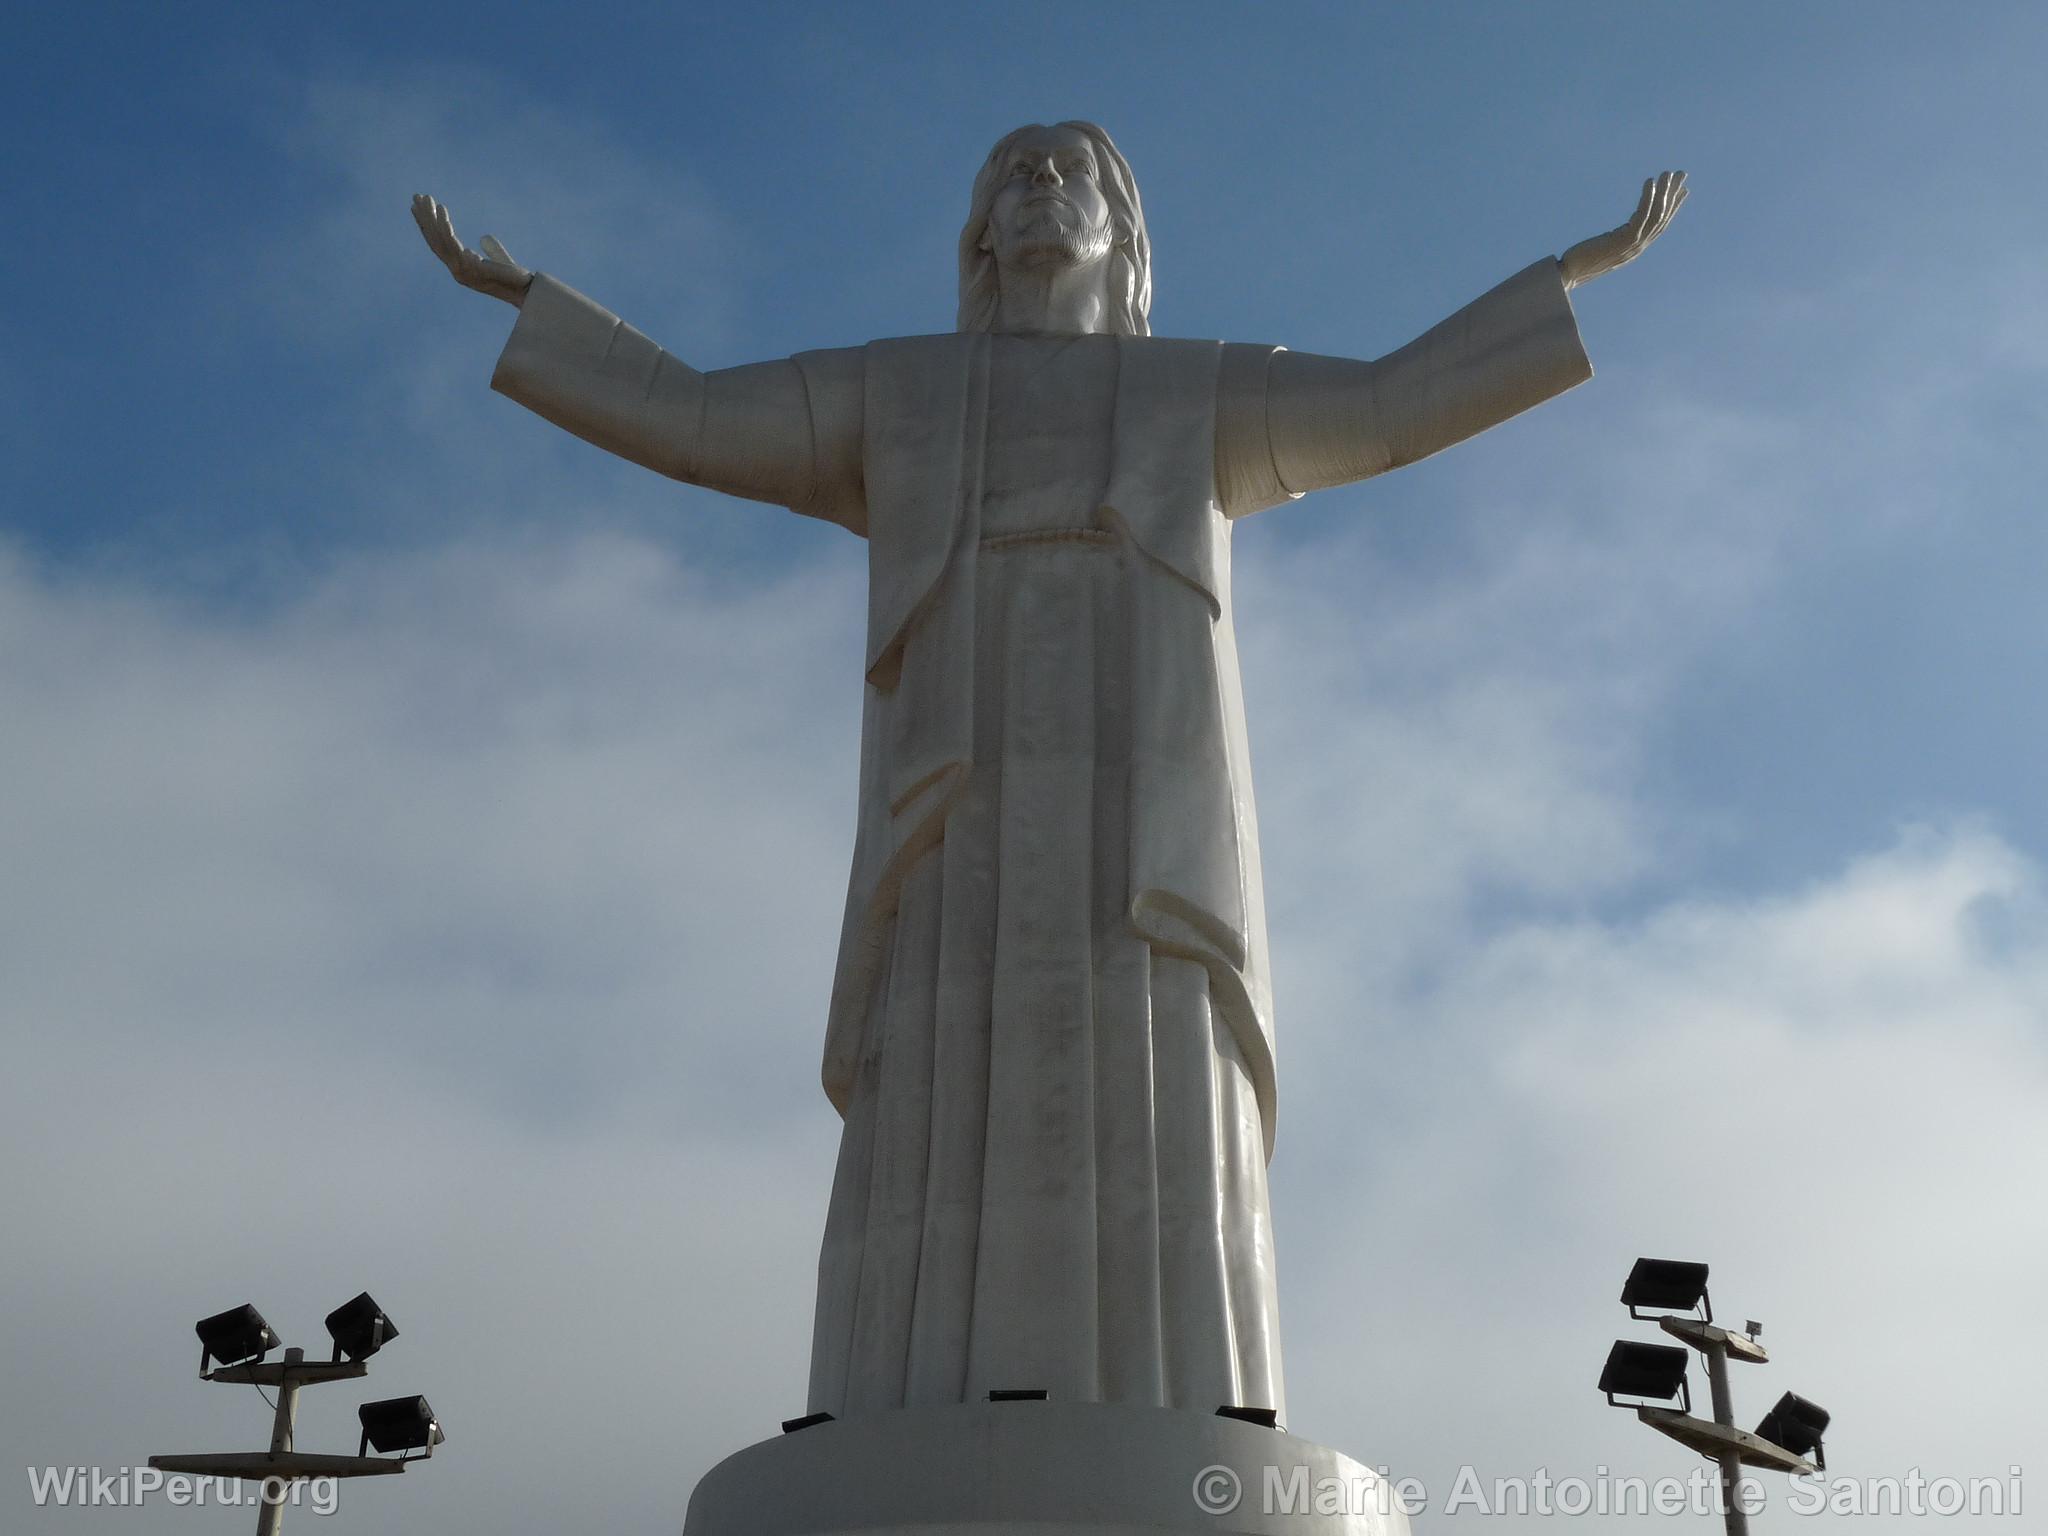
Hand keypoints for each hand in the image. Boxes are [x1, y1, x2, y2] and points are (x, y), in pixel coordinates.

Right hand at [411, 194, 532, 306]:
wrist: (527, 292)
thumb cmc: (515, 280)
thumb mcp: (499, 260)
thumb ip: (492, 250)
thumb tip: (484, 237)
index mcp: (461, 267)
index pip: (439, 244)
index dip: (428, 226)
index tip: (418, 207)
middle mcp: (458, 270)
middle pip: (435, 240)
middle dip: (425, 218)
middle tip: (417, 196)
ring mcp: (464, 271)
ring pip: (442, 242)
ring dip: (434, 220)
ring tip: (430, 201)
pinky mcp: (474, 270)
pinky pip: (455, 247)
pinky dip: (448, 232)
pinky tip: (444, 218)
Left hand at [1558, 172, 1686, 289]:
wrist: (1568, 275)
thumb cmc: (1579, 262)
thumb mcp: (1603, 249)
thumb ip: (1614, 241)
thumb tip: (1614, 235)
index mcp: (1635, 249)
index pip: (1659, 225)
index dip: (1672, 207)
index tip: (1682, 190)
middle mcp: (1638, 248)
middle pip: (1662, 217)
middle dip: (1673, 195)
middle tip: (1682, 174)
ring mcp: (1633, 246)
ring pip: (1656, 215)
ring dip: (1664, 192)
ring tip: (1667, 173)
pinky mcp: (1623, 241)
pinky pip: (1642, 215)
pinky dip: (1648, 198)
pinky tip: (1650, 182)